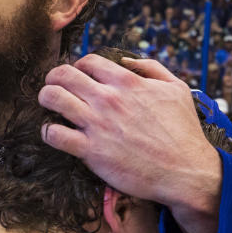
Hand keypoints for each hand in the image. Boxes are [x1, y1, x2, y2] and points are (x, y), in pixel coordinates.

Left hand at [39, 55, 221, 232]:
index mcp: (127, 82)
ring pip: (52, 98)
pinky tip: (54, 133)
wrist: (186, 172)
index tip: (79, 77)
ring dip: (46, 99)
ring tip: (49, 106)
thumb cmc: (183, 132)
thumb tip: (127, 60)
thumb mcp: (177, 89)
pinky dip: (48, 131)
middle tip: (55, 87)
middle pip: (63, 74)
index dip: (79, 66)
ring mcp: (97, 124)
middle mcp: (108, 99)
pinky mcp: (90, 151)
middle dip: (54, 78)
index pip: (88, 61)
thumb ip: (152, 68)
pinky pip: (54, 134)